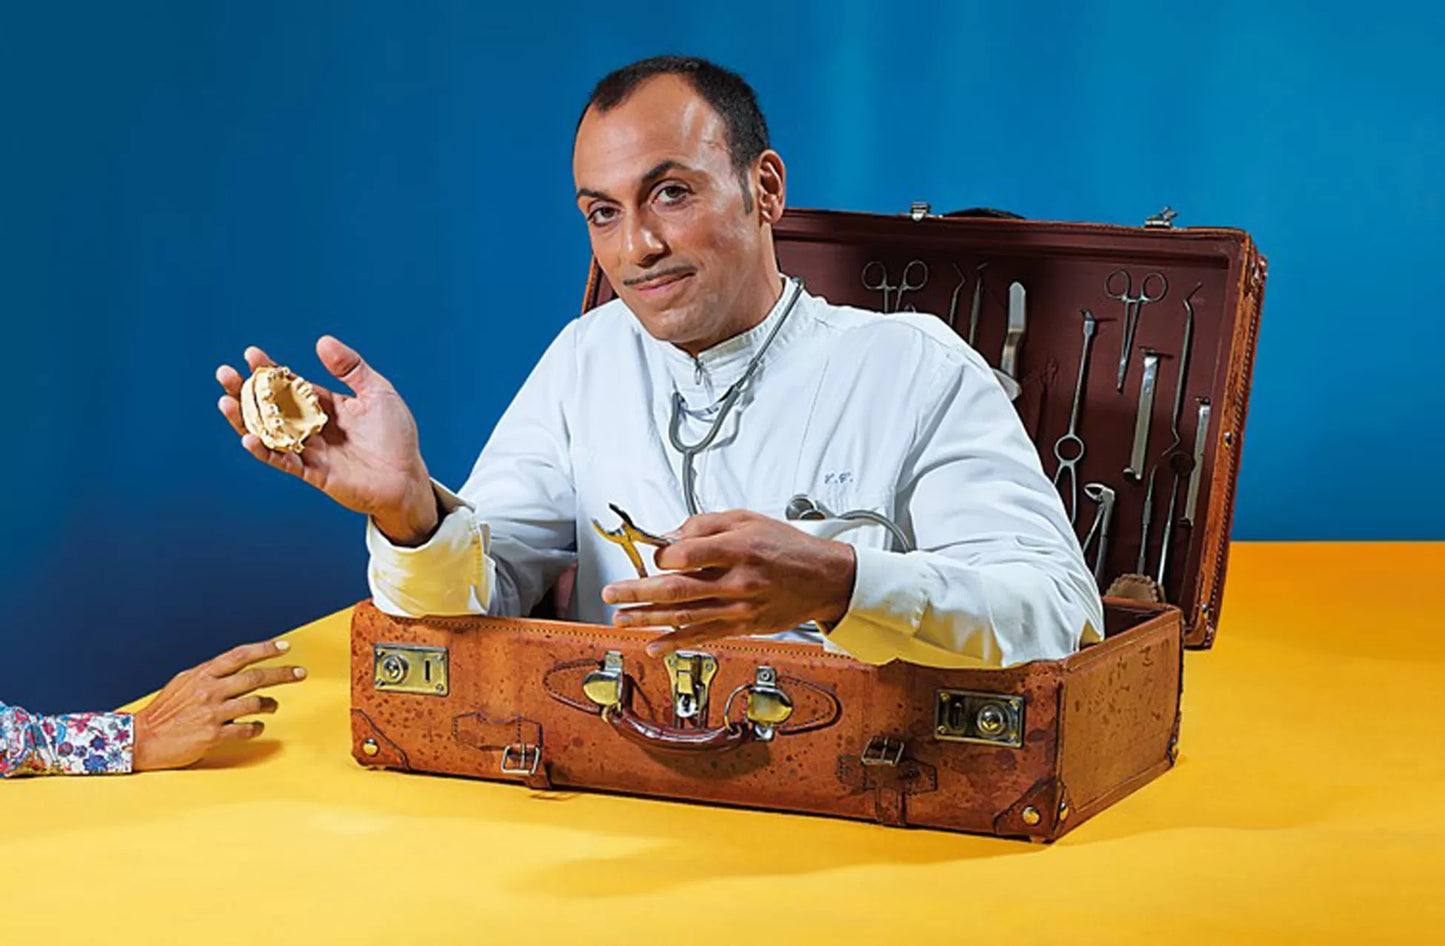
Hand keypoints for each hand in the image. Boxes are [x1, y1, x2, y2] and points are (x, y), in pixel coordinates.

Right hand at [132, 640, 306, 771]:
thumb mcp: (183, 683)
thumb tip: (233, 667)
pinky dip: (256, 727)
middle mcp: (210, 690)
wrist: (141, 739)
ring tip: (273, 705)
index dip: (265, 648)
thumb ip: (209, 675)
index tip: (285, 647)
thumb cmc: (164, 711)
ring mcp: (213, 713)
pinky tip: (257, 726)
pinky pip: (246, 729)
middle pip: (256, 677)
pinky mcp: (213, 735)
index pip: (240, 655)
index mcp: (203, 674)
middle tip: (301, 673)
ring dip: (270, 704)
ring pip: (255, 703)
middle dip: (283, 674)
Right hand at [216, 337, 439, 544]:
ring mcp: (309, 450)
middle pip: (269, 407)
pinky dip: (265, 451)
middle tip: (224, 374)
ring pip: (268, 433)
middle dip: (245, 390)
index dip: (269, 370)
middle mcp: (311, 426)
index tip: (251, 353)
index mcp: (324, 405)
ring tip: (225, 401)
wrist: (407, 478)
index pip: (289, 384)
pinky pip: (283, 461)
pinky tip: (249, 437)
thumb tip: (321, 341)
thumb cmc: (396, 436)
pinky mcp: (313, 473)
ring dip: (244, 419)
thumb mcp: (378, 392)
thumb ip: (351, 368)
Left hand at [600, 510, 856, 655]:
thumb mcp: (748, 519)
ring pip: (684, 616)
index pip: (686, 555)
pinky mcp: (742, 627)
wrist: (825, 578)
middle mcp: (737, 581)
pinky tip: (654, 645)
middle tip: (611, 592)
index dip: (661, 555)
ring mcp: (739, 609)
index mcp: (738, 548)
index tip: (654, 554)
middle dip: (637, 592)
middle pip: (677, 589)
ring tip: (620, 618)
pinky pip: (703, 635)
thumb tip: (671, 537)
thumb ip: (706, 525)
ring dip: (647, 619)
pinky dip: (676, 642)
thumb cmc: (788, 546)